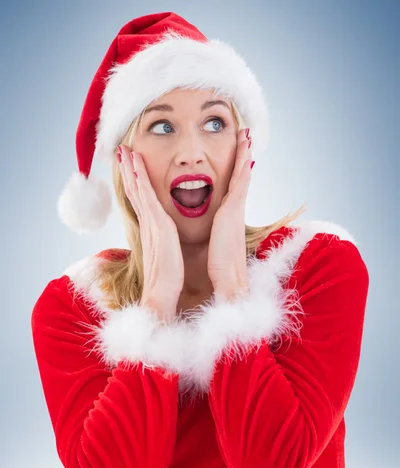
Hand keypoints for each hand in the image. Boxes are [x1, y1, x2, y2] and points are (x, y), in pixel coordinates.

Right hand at [117, 145, 184, 309]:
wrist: (161, 294)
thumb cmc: (167, 280)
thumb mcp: (168, 255)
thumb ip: (165, 244)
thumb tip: (167, 240)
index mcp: (151, 229)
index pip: (140, 200)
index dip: (134, 182)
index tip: (130, 167)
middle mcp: (148, 223)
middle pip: (134, 190)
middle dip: (128, 170)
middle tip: (121, 151)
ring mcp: (151, 223)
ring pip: (137, 189)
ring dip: (131, 168)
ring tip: (125, 151)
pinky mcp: (157, 225)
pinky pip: (146, 196)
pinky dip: (140, 179)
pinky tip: (136, 165)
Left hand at [207, 128, 253, 299]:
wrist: (229, 283)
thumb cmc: (220, 269)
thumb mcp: (214, 245)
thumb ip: (214, 236)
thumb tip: (212, 235)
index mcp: (229, 219)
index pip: (233, 188)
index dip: (236, 170)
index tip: (238, 155)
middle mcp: (235, 211)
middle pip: (240, 176)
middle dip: (242, 156)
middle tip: (245, 136)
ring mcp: (236, 210)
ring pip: (242, 174)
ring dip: (244, 154)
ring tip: (246, 134)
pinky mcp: (234, 212)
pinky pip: (240, 182)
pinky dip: (243, 166)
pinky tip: (246, 152)